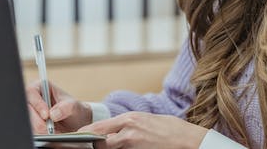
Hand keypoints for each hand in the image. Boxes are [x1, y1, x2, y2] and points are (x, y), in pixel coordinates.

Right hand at [26, 80, 91, 133]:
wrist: (75, 123)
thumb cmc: (74, 109)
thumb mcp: (74, 106)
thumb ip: (65, 108)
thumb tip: (53, 114)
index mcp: (41, 86)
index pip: (31, 92)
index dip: (37, 104)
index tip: (46, 115)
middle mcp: (33, 98)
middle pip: (26, 108)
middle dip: (38, 120)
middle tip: (49, 128)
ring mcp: (31, 111)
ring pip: (28, 121)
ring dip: (40, 129)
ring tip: (55, 131)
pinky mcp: (31, 123)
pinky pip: (31, 129)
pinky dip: (40, 134)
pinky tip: (51, 134)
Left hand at [78, 111, 207, 148]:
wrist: (190, 141)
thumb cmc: (172, 129)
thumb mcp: (147, 120)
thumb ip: (128, 124)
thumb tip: (113, 130)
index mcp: (129, 119)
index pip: (98, 128)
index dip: (85, 135)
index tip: (76, 138)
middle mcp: (128, 132)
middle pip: (99, 142)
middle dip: (92, 145)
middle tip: (87, 146)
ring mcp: (133, 145)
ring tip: (103, 147)